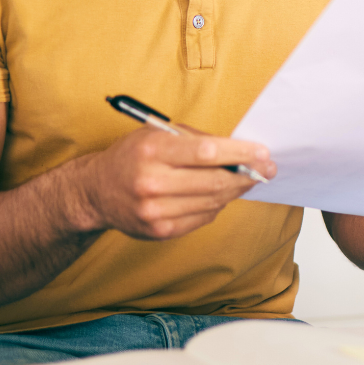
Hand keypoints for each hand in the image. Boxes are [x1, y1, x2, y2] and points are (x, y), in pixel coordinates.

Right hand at [72, 126, 274, 240]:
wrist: (96, 191)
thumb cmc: (133, 156)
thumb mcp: (157, 134)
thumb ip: (196, 140)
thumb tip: (241, 150)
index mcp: (152, 150)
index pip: (207, 152)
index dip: (240, 153)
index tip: (263, 152)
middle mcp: (152, 182)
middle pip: (214, 181)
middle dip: (247, 175)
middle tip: (267, 169)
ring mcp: (155, 211)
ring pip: (212, 202)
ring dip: (235, 190)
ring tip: (247, 180)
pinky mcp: (160, 231)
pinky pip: (202, 218)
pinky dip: (216, 206)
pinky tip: (220, 195)